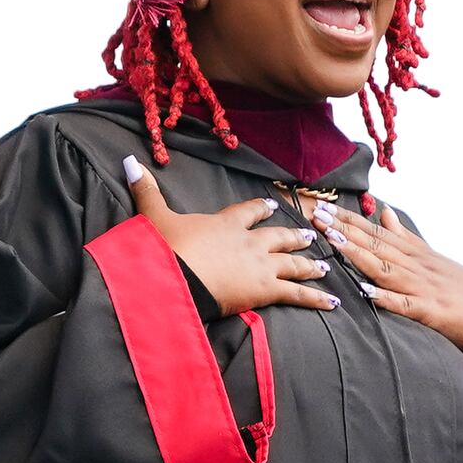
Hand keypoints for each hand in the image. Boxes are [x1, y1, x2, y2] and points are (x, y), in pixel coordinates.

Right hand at [126, 160, 338, 317]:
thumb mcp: (154, 216)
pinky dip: (315, 298)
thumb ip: (146, 190)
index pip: (249, 212)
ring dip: (309, 264)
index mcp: (226, 222)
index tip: (272, 205)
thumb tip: (130, 162)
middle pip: (278, 236)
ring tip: (323, 265)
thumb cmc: (165, 248)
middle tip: (309, 235)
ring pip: (293, 263)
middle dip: (294, 237)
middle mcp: (250, 241)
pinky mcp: (265, 289)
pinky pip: (297, 294)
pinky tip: (332, 301)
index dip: (261, 209)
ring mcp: (261, 265)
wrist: (174, 276)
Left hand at [321, 206, 462, 350]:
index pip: (375, 232)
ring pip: (385, 268)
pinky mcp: (432, 312)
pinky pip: (405, 305)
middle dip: (344, 228)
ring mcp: (423, 288)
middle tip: (316, 214)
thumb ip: (404, 237)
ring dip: (358, 254)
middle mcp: (416, 266)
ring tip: (333, 240)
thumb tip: (383, 212)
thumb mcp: (431, 258)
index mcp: (414, 254)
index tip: (321, 206)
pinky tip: (367, 292)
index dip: (347, 219)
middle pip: (376, 244)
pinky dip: (386, 298)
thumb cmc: (461, 288)